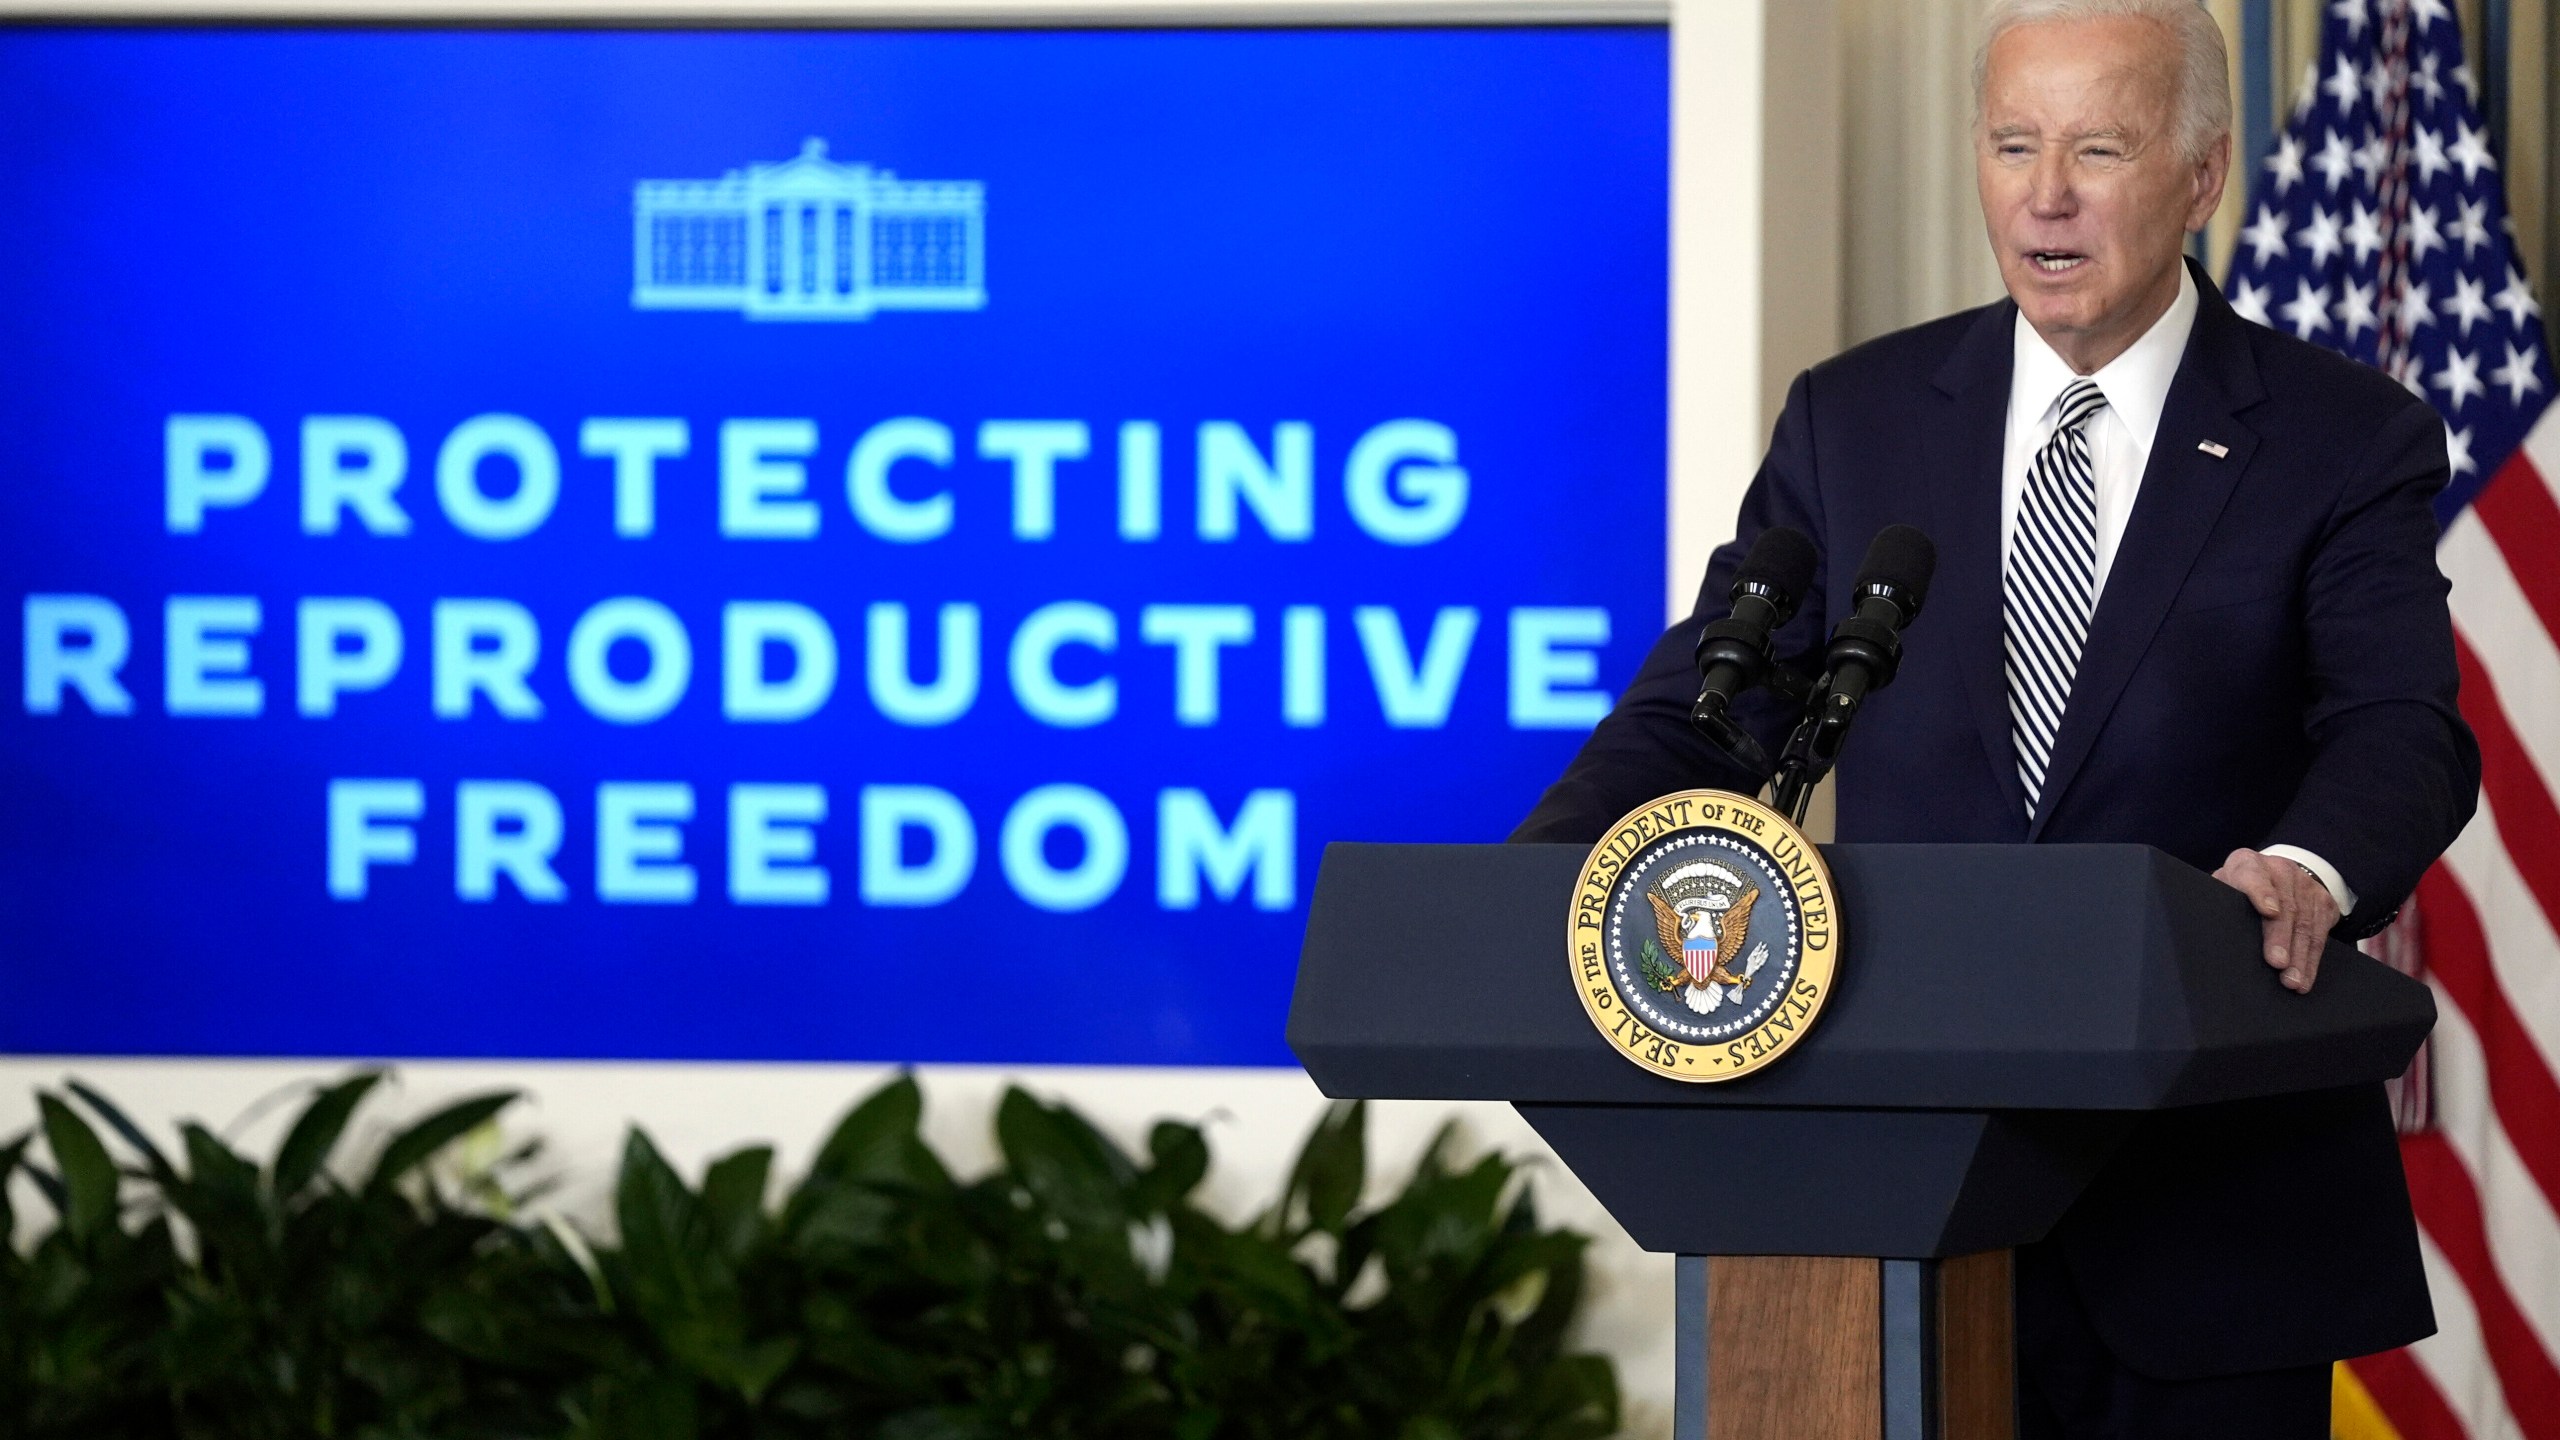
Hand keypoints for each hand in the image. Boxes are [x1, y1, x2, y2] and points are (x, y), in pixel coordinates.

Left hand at [2213, 848, 2340, 993]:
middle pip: (2285, 905)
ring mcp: (2305, 884)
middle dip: (2281, 937)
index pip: (2252, 874)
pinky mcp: (2324, 901)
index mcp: (2246, 863)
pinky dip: (2313, 959)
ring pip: (2306, 923)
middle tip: (2277, 963)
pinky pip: (2322, 933)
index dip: (2261, 892)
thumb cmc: (2236, 891)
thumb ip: (2216, 905)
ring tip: (2292, 981)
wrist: (2270, 877)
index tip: (2268, 911)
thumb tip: (2205, 937)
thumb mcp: (2221, 891)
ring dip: (2300, 956)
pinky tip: (2306, 977)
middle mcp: (2280, 869)